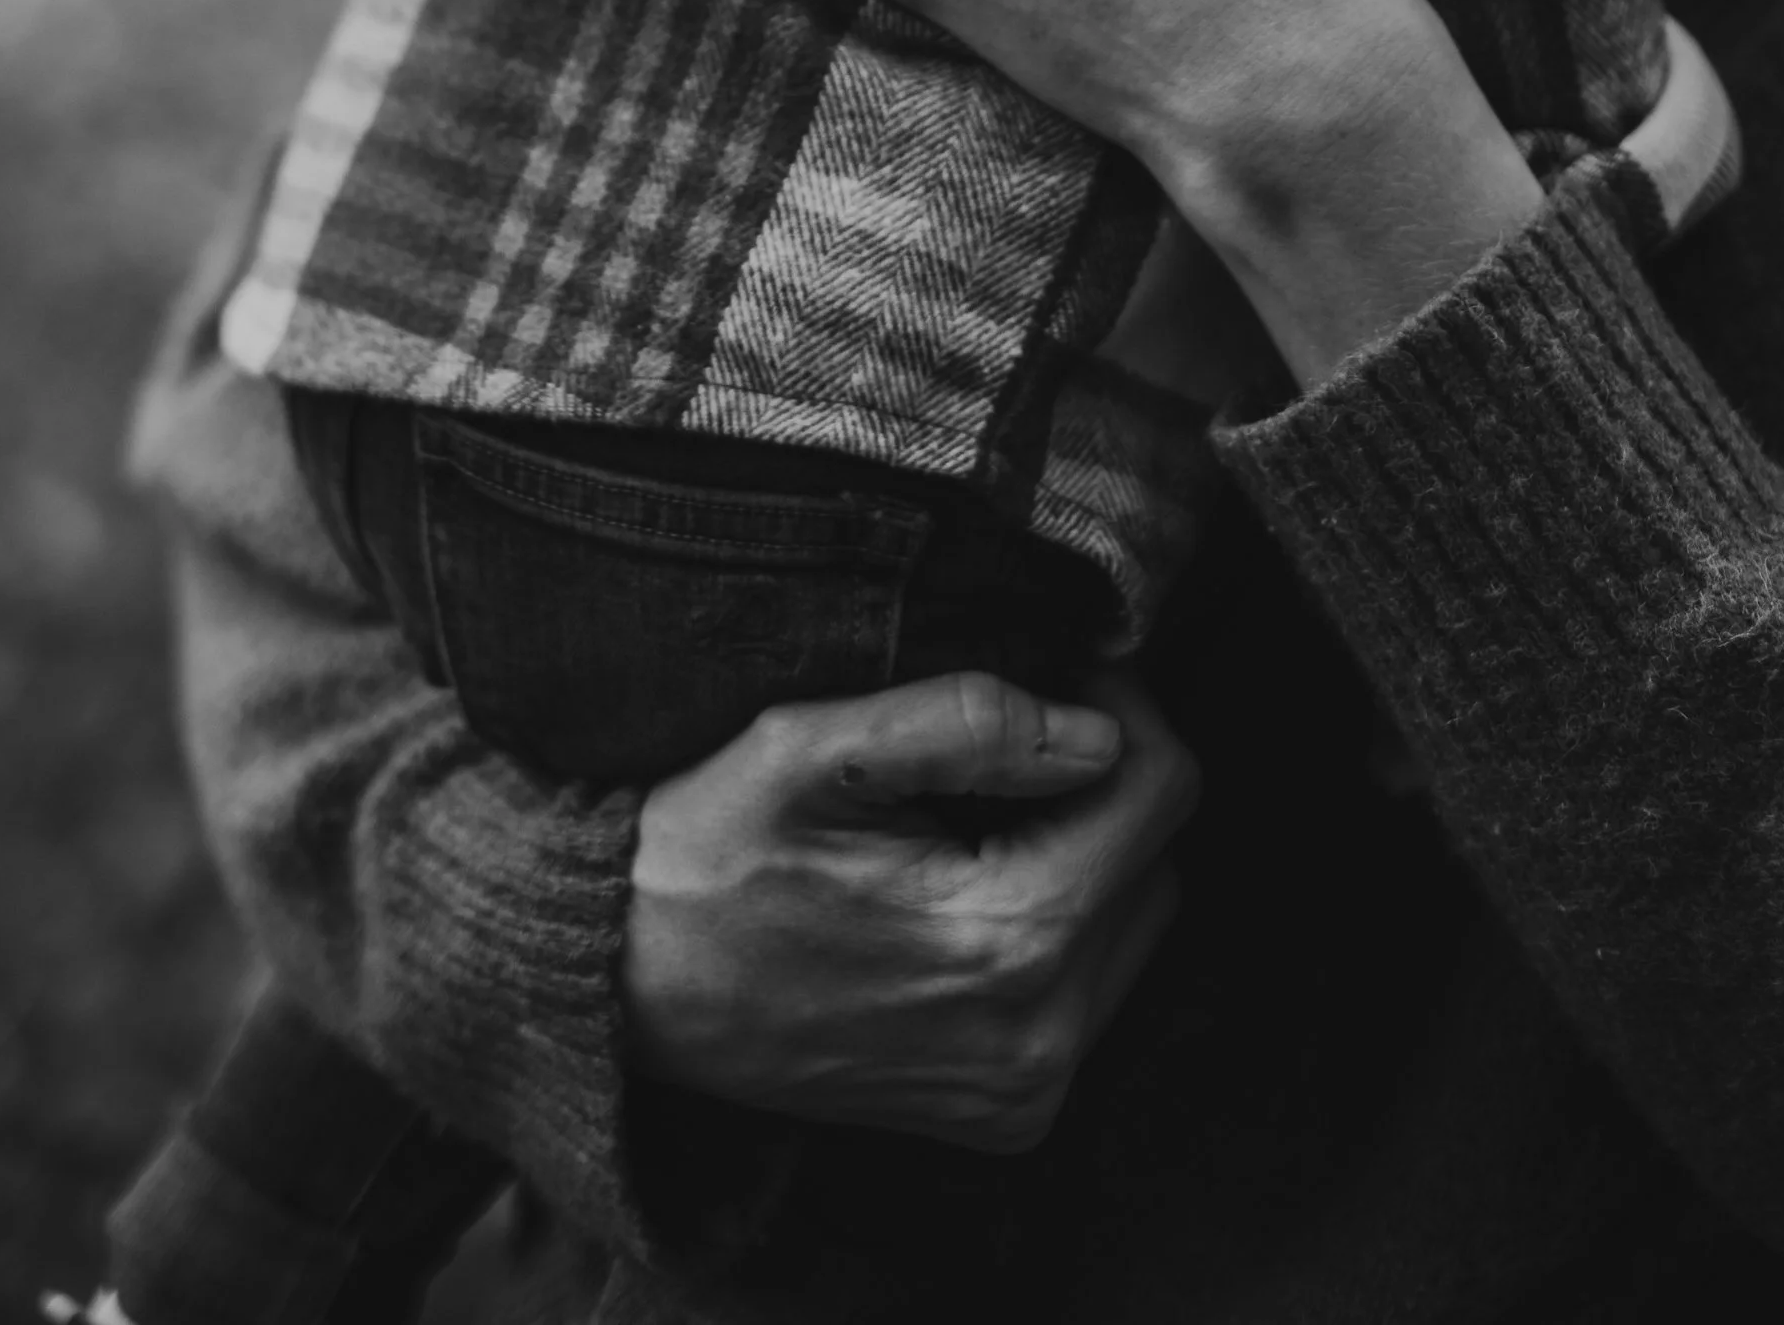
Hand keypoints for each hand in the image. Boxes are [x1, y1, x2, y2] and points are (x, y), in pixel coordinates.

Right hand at [623, 668, 1196, 1150]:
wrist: (622, 991)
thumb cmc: (702, 855)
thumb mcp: (810, 749)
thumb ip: (963, 722)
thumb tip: (1094, 726)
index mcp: (1004, 941)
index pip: (1160, 790)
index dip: (1118, 703)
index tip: (1050, 669)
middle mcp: (1039, 1039)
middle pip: (1158, 856)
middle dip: (1099, 779)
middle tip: (997, 741)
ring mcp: (1024, 1092)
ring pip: (1135, 920)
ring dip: (1081, 850)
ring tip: (967, 819)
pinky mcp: (1007, 1114)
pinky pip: (1091, 987)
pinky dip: (1054, 922)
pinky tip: (959, 890)